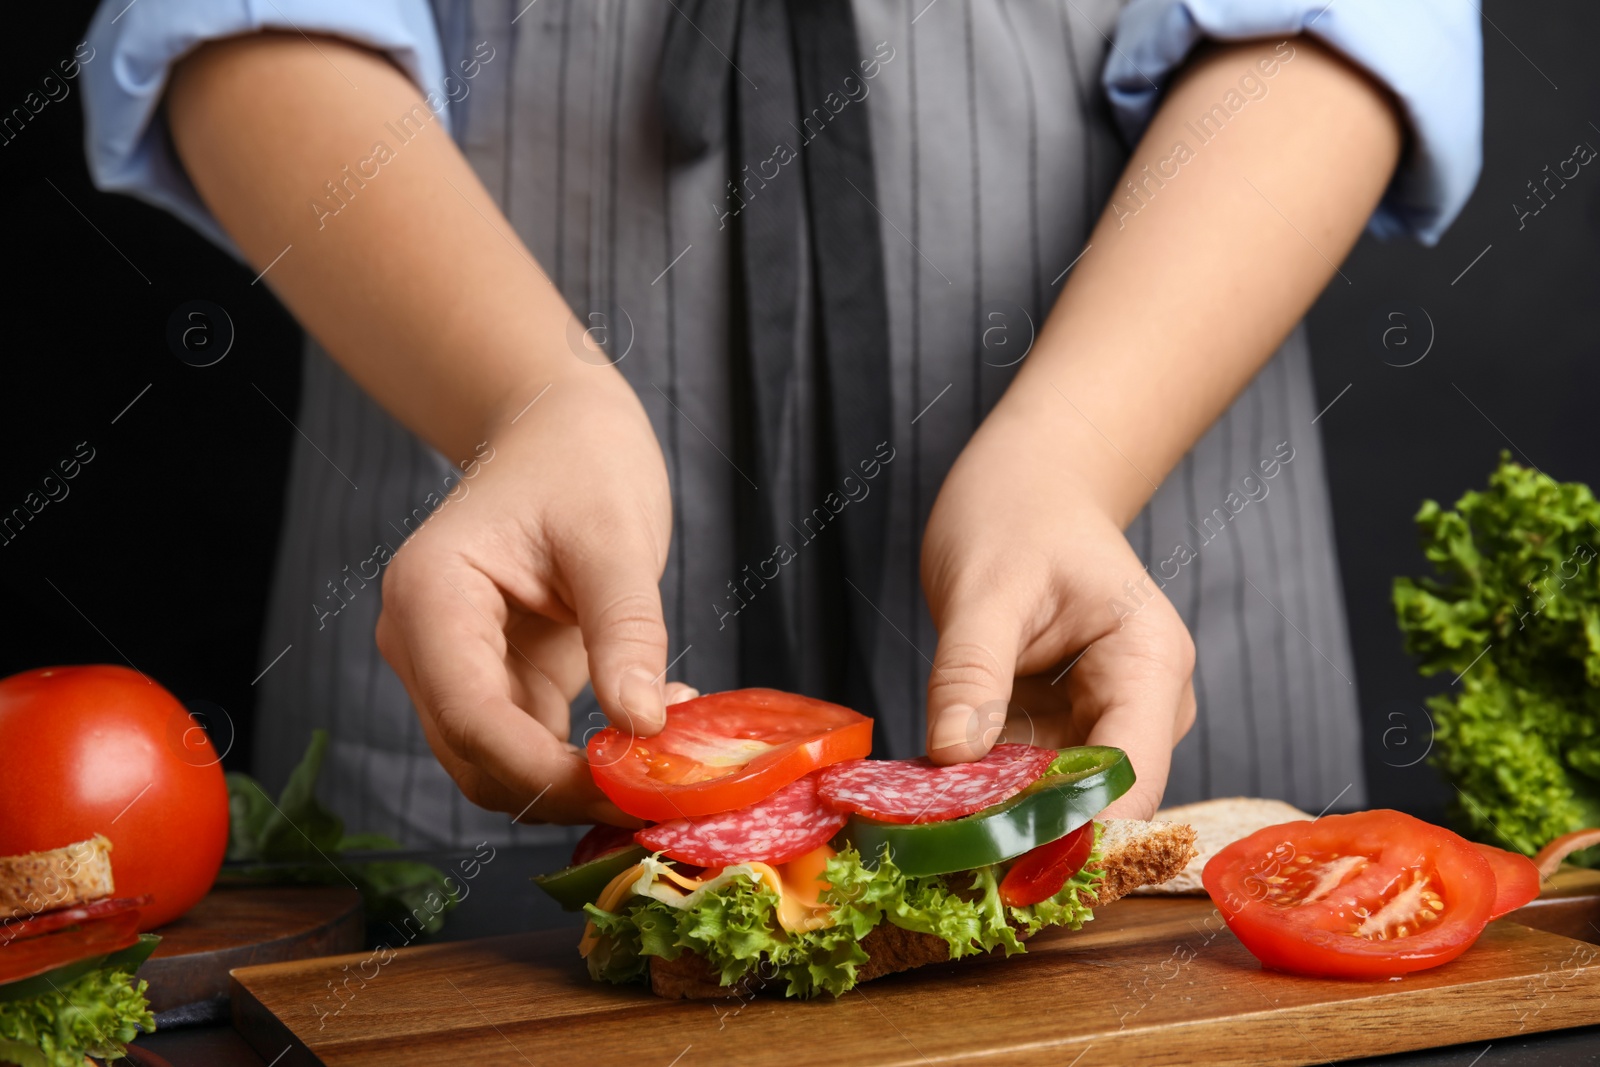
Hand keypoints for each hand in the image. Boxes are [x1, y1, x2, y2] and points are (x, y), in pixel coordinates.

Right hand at [376, 376, 681, 824]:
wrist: (561, 433)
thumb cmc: (581, 462)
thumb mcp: (615, 536)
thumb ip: (626, 630)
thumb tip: (642, 725)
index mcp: (431, 595)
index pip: (469, 717)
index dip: (543, 770)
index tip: (628, 782)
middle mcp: (424, 642)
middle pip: (476, 760)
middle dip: (565, 788)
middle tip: (663, 781)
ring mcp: (454, 668)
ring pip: (500, 769)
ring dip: (579, 781)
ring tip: (668, 750)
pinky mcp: (496, 681)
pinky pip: (531, 747)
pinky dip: (588, 758)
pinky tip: (653, 724)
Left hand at [919, 410, 1195, 819]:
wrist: (1030, 485)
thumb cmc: (1016, 513)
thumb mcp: (984, 586)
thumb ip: (970, 672)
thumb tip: (951, 759)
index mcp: (1150, 664)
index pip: (1129, 779)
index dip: (1069, 830)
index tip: (993, 861)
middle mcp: (1146, 704)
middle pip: (1095, 802)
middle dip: (1021, 830)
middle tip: (933, 851)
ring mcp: (1109, 721)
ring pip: (1057, 800)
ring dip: (996, 815)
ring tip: (921, 822)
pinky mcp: (1068, 729)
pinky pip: (1029, 779)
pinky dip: (985, 790)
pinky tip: (934, 795)